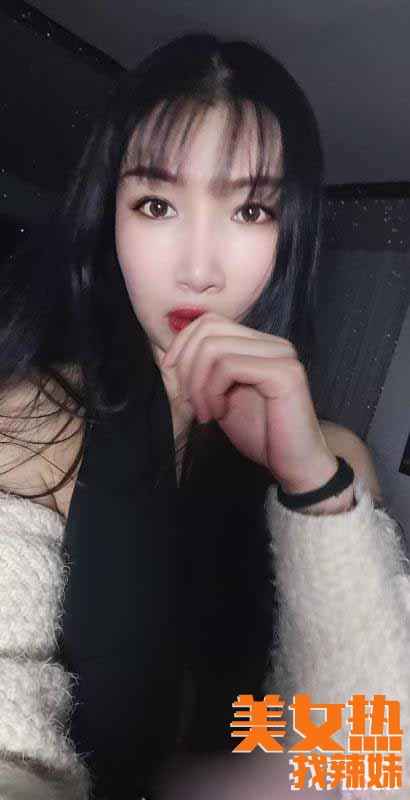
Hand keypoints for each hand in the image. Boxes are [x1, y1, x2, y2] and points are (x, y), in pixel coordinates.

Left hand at [161, 313, 337, 491]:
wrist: (294, 466)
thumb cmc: (260, 436)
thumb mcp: (219, 398)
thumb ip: (201, 373)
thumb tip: (168, 352)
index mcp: (260, 345)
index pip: (210, 322)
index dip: (183, 345)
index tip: (174, 380)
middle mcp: (273, 343)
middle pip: (209, 328)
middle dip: (186, 365)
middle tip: (187, 401)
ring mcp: (281, 354)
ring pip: (214, 347)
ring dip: (197, 384)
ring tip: (204, 413)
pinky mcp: (283, 372)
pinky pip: (228, 366)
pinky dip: (212, 391)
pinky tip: (218, 413)